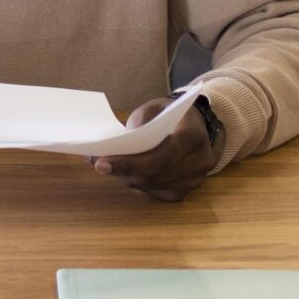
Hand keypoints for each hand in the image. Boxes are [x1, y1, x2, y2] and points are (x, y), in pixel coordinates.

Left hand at [91, 94, 220, 201]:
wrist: (197, 125)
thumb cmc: (172, 114)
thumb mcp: (156, 107)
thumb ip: (138, 121)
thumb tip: (112, 143)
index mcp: (193, 135)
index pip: (161, 155)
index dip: (130, 163)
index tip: (102, 163)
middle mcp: (199, 160)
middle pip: (155, 174)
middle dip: (124, 171)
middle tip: (99, 165)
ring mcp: (195, 179)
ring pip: (153, 185)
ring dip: (129, 178)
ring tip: (109, 167)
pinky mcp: (186, 190)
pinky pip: (156, 192)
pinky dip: (139, 184)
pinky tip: (127, 174)